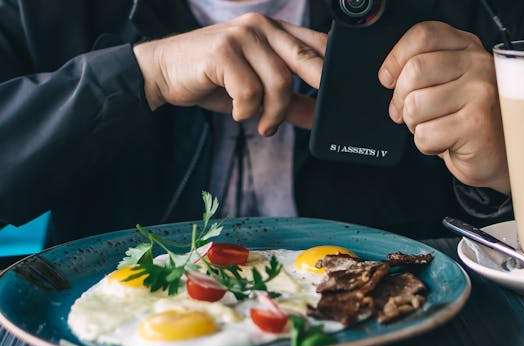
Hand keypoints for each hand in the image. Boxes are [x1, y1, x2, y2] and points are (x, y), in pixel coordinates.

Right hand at [133, 13, 326, 135]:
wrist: (164, 71)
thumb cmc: (214, 78)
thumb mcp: (258, 90)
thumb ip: (291, 102)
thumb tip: (320, 117)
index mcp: (276, 30)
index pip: (319, 44)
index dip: (335, 69)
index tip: (341, 95)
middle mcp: (262, 26)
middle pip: (306, 60)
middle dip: (317, 91)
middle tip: (317, 116)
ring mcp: (241, 36)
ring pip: (279, 82)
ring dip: (273, 113)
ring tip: (261, 124)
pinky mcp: (222, 51)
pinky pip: (250, 92)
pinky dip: (246, 111)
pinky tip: (236, 113)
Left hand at [379, 21, 509, 193]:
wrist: (500, 155)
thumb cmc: (470, 119)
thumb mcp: (450, 83)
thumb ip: (425, 69)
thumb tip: (390, 77)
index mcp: (469, 48)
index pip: (424, 35)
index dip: (396, 58)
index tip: (389, 79)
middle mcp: (479, 65)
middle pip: (414, 70)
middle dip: (400, 99)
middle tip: (408, 113)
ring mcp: (481, 93)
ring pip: (415, 105)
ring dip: (415, 125)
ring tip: (436, 127)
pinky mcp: (477, 124)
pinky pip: (425, 134)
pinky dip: (427, 145)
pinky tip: (446, 142)